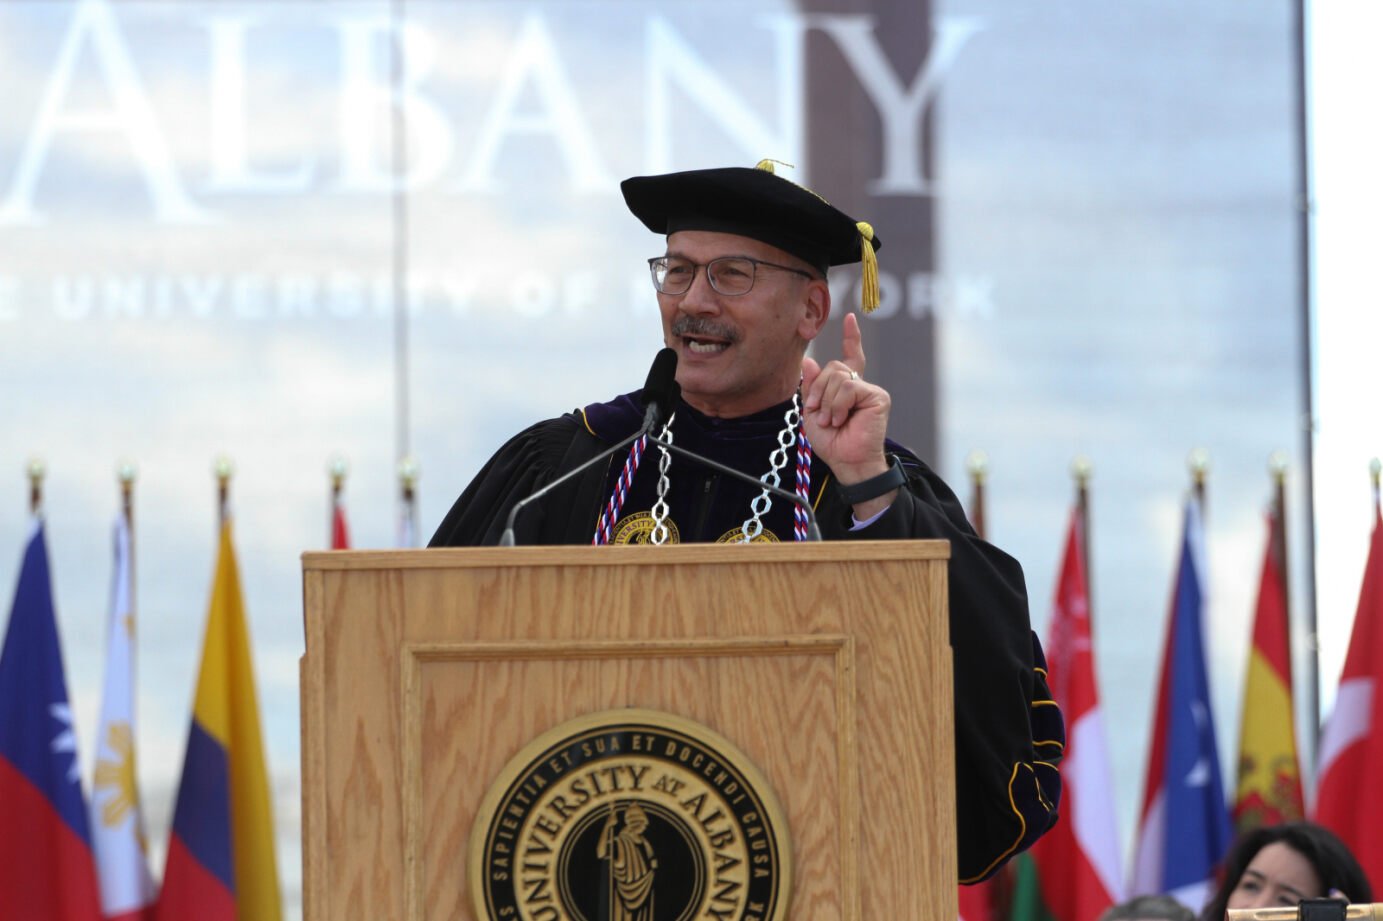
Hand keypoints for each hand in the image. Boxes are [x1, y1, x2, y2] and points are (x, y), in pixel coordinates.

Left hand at [800, 312, 893, 508]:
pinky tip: (840, 419)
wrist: (846, 461)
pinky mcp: (878, 396)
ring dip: (826, 401)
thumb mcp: (812, 412)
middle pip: (833, 367)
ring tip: (830, 421)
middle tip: (817, 414)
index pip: (850, 357)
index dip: (851, 337)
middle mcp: (860, 385)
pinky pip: (849, 387)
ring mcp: (870, 390)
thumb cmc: (831, 442)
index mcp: (846, 388)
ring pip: (839, 376)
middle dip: (818, 390)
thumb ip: (811, 387)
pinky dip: (838, 404)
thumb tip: (810, 361)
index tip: (850, 317)